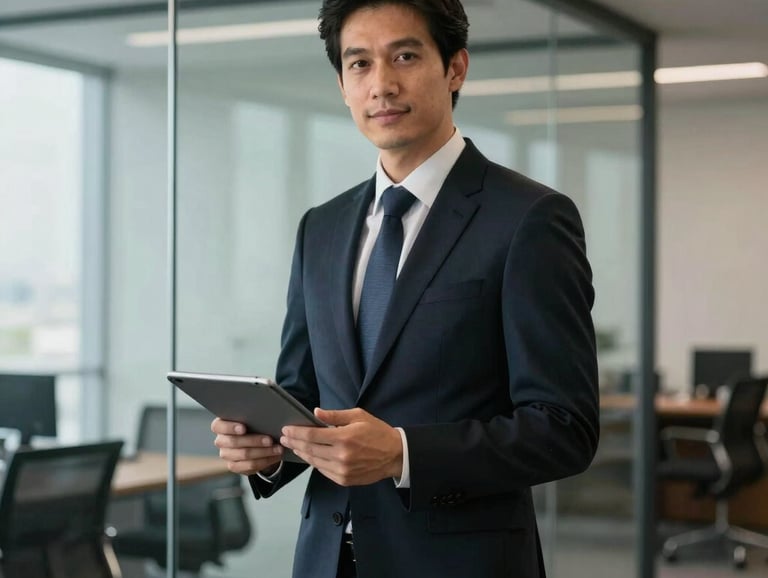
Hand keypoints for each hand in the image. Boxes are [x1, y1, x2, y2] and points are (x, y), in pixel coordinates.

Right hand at [212, 417, 283, 475]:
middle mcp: (221, 441)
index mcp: (220, 426)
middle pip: (234, 442)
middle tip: (270, 440)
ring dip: (263, 452)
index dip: (230, 428)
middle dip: (254, 441)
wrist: (254, 441)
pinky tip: (275, 456)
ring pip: (244, 455)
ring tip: (277, 449)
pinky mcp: (234, 466)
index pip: (218, 426)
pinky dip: (265, 461)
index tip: (244, 428)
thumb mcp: (250, 418)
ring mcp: (226, 455)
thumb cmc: (252, 424)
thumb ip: (252, 415)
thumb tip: (266, 413)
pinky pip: (249, 466)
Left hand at [280, 408, 402, 486]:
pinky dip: (314, 463)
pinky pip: (323, 471)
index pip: (312, 436)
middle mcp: (341, 456)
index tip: (286, 430)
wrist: (395, 455)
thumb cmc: (377, 432)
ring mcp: (342, 471)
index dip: (296, 433)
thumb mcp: (358, 416)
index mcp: (344, 438)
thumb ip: (335, 416)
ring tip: (293, 446)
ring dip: (302, 454)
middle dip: (294, 443)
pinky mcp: (344, 480)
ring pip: (314, 462)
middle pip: (309, 450)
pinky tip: (309, 456)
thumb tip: (315, 412)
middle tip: (284, 438)